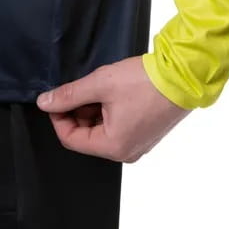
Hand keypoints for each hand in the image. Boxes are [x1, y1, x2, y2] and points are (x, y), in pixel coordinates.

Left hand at [36, 56, 192, 161]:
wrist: (184, 76)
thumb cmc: (144, 82)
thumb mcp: (100, 84)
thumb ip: (69, 95)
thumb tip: (44, 102)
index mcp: (113, 147)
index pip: (70, 139)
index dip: (58, 116)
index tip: (57, 97)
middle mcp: (126, 152)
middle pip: (86, 135)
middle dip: (78, 111)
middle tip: (82, 88)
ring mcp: (138, 144)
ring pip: (101, 129)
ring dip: (93, 109)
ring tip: (100, 87)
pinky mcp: (146, 133)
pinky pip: (117, 126)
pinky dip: (108, 110)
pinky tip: (112, 91)